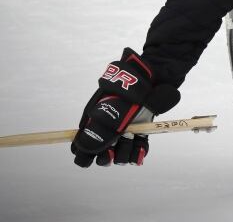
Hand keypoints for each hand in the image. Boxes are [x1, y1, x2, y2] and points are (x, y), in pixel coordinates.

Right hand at [71, 48, 179, 166]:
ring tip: (130, 139)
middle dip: (106, 158)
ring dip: (125, 153)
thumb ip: (92, 131)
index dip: (86, 158)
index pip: (83, 151)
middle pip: (103, 159)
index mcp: (94, 127)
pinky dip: (139, 152)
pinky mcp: (141, 133)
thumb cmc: (119, 93)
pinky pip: (138, 151)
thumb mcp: (102, 111)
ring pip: (121, 158)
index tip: (93, 155)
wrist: (144, 81)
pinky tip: (140, 145)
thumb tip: (80, 149)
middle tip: (112, 149)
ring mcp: (125, 134)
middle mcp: (108, 134)